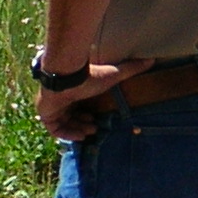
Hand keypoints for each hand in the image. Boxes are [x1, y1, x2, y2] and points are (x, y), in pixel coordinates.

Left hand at [35, 59, 153, 140]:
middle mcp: (61, 98)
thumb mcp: (113, 75)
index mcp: (73, 89)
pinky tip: (80, 137)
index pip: (79, 105)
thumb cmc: (88, 75)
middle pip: (71, 116)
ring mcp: (51, 107)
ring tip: (90, 131)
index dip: (87, 116)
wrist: (67, 75)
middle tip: (95, 129)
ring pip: (63, 123)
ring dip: (78, 129)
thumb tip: (152, 60)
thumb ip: (130, 69)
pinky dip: (67, 134)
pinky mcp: (45, 114)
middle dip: (84, 124)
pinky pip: (54, 129)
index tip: (99, 120)